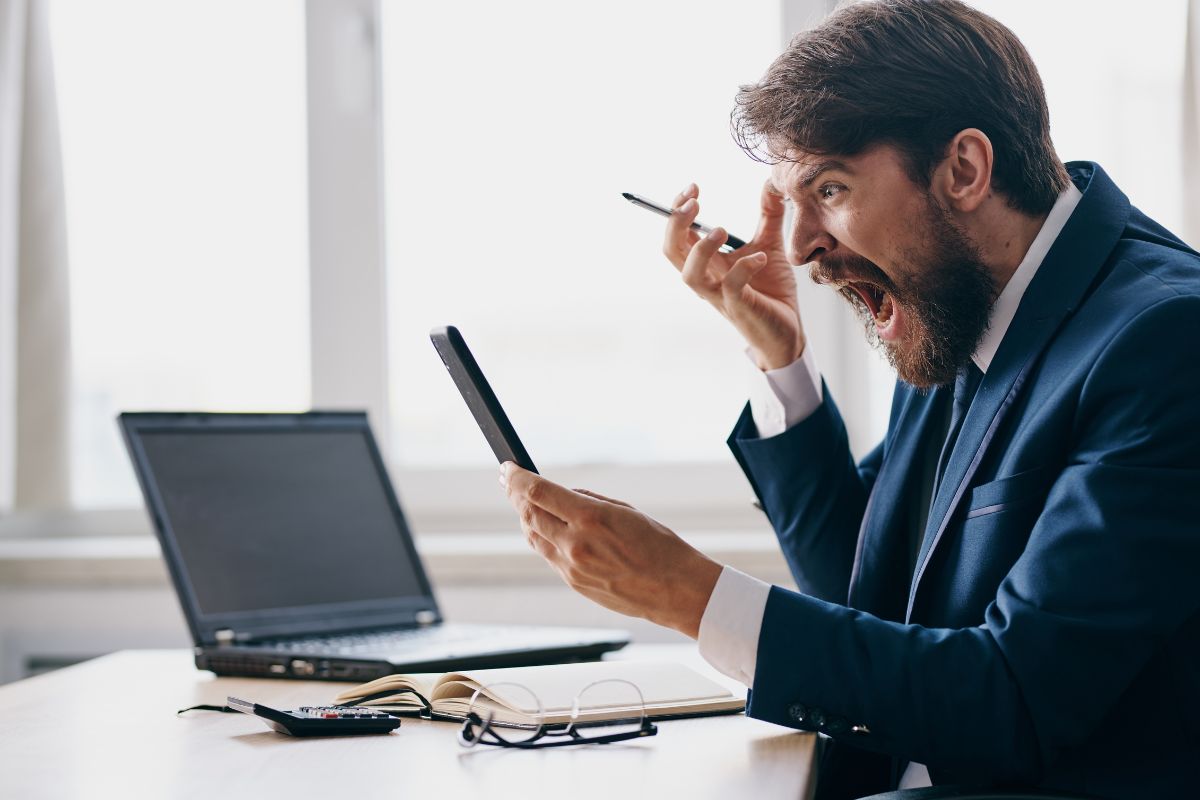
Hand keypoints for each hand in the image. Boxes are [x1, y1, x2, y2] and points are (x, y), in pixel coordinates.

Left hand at [500, 462, 722, 638]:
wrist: (675, 591)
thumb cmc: (660, 547)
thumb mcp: (626, 511)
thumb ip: (588, 501)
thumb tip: (561, 494)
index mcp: (591, 519)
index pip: (538, 492)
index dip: (516, 478)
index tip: (507, 468)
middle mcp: (575, 544)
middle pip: (528, 514)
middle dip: (515, 495)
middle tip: (509, 482)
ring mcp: (572, 567)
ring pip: (533, 537)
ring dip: (526, 517)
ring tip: (525, 503)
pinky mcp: (574, 583)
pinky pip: (548, 555)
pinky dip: (542, 537)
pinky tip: (546, 529)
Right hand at [663, 181, 805, 370]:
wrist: (786, 331)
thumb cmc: (771, 290)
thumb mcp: (768, 244)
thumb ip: (767, 215)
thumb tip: (769, 181)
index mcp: (707, 262)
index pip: (678, 234)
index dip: (677, 210)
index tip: (693, 188)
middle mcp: (707, 278)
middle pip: (671, 251)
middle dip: (676, 224)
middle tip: (694, 202)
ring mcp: (720, 295)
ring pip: (691, 275)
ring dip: (701, 249)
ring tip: (722, 229)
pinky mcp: (739, 308)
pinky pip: (731, 287)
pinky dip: (744, 267)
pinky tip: (761, 256)